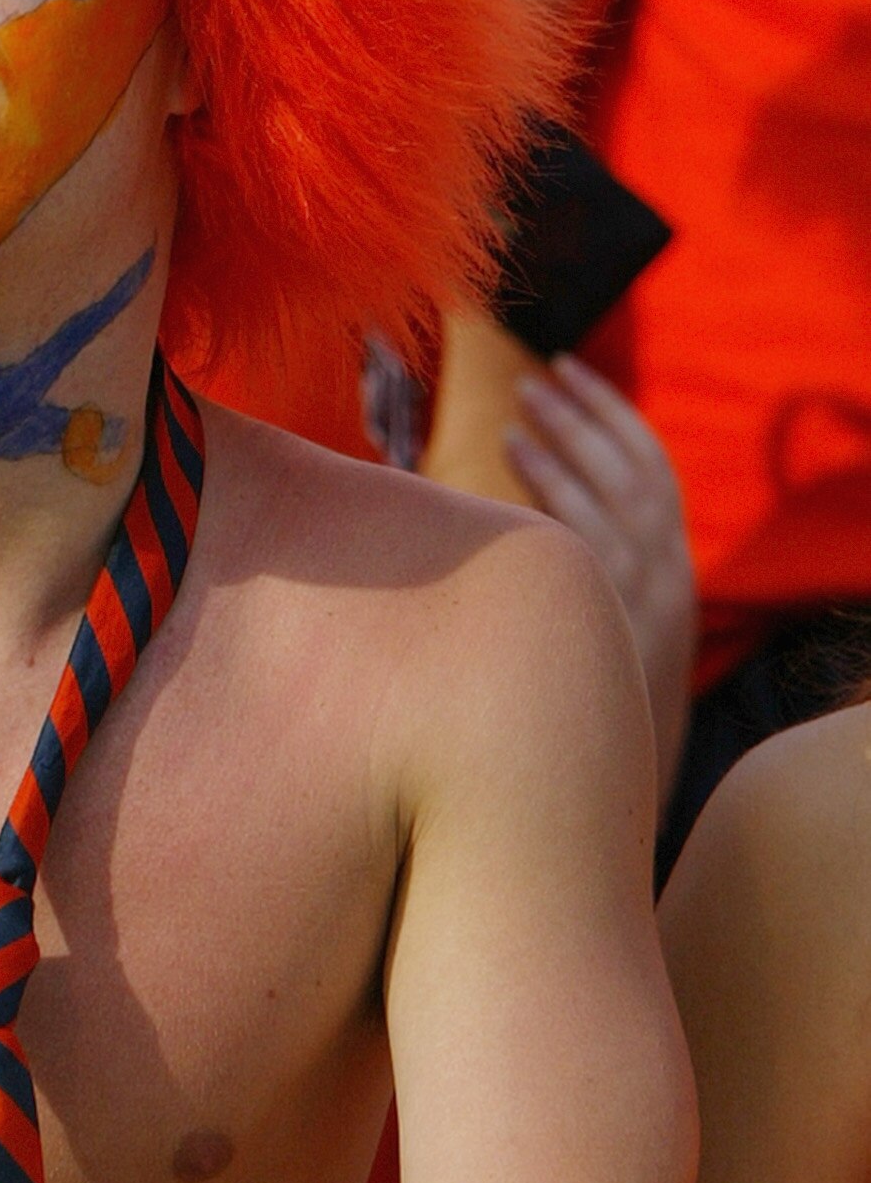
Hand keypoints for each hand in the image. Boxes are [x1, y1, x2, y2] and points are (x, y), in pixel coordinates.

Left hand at [503, 356, 695, 799]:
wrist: (616, 809)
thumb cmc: (588, 727)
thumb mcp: (603, 656)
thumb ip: (581, 599)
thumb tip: (520, 553)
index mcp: (673, 580)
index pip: (656, 476)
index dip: (616, 421)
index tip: (574, 378)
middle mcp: (669, 581)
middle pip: (636, 470)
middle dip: (591, 414)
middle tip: (541, 373)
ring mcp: (645, 598)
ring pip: (614, 490)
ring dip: (569, 434)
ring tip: (523, 397)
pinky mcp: (613, 616)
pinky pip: (583, 528)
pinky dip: (552, 478)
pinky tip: (509, 447)